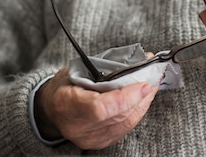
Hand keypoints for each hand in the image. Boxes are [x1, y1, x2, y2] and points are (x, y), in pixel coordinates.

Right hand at [34, 68, 157, 149]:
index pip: (100, 108)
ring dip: (143, 102)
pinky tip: (143, 98)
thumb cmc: (65, 85)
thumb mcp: (78, 70)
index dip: (126, 97)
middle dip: (141, 96)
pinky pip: (125, 127)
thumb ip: (106, 68)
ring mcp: (89, 139)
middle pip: (118, 115)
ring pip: (126, 122)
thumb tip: (138, 61)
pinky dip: (137, 111)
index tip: (144, 84)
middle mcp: (78, 127)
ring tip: (152, 84)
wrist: (51, 108)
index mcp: (67, 104)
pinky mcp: (100, 142)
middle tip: (154, 77)